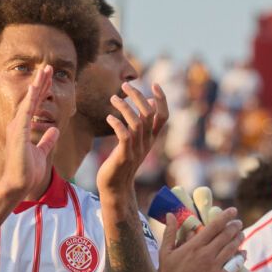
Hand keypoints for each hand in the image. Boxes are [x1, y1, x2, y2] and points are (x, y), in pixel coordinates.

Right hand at [0, 66, 59, 203]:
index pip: (34, 105)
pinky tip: (36, 86)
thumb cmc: (28, 171)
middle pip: (32, 98)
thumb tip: (55, 129)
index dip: (42, 91)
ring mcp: (17, 126)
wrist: (19, 184)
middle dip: (41, 82)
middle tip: (48, 67)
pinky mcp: (18, 131)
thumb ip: (47, 140)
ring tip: (45, 69)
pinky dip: (31, 98)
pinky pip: (26, 111)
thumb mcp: (42, 152)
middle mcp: (18, 124)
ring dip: (37, 84)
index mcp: (22, 128)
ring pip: (29, 100)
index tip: (49, 78)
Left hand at [98, 83, 167, 202]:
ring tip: (113, 98)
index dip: (162, 99)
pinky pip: (124, 136)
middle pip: (149, 114)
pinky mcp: (124, 156)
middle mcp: (147, 143)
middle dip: (138, 96)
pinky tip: (108, 117)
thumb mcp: (136, 141)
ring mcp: (136, 150)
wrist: (116, 188)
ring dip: (124, 107)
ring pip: (136, 123)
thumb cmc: (123, 161)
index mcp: (151, 139)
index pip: (163, 116)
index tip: (155, 84)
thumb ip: (143, 123)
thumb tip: (148, 101)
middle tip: (125, 85)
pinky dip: (117, 124)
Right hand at [158, 209, 240, 271]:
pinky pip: (234, 266)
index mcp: (194, 246)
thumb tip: (171, 214)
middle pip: (226, 236)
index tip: (233, 211)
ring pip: (232, 249)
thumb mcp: (165, 252)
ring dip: (238, 239)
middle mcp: (206, 255)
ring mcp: (215, 268)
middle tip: (238, 223)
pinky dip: (240, 258)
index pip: (214, 226)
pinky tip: (242, 253)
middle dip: (234, 227)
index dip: (225, 216)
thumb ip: (170, 232)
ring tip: (241, 234)